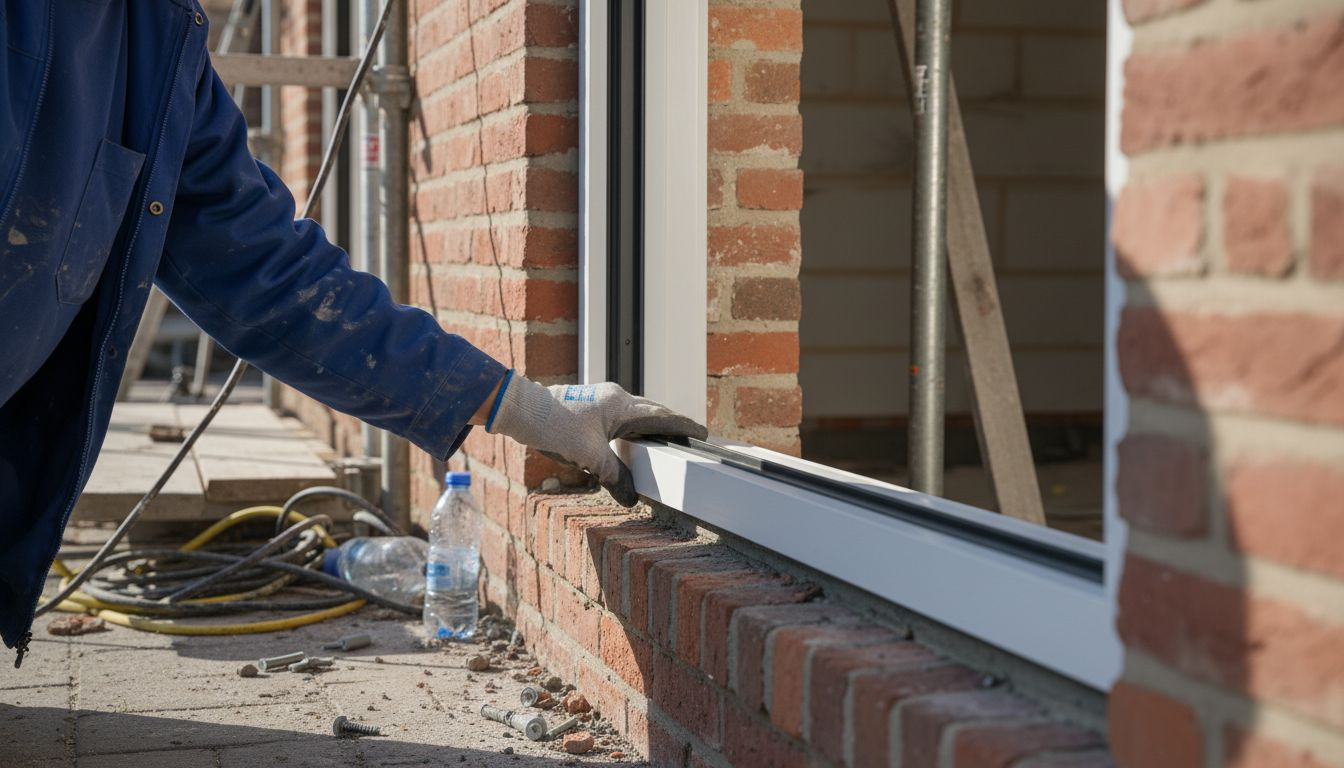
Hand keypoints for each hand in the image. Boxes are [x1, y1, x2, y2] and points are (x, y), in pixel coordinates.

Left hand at [487, 375, 707, 505]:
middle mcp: (616, 398)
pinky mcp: (592, 406)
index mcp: (621, 406)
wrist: (523, 410)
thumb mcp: (588, 456)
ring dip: (652, 425)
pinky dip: (635, 427)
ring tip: (666, 439)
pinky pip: (622, 416)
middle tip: (690, 437)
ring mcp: (603, 399)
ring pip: (637, 413)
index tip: (702, 433)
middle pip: (653, 412)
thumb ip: (613, 476)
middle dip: (672, 425)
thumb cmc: (554, 427)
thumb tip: (630, 497)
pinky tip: (632, 439)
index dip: (683, 427)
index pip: (662, 417)